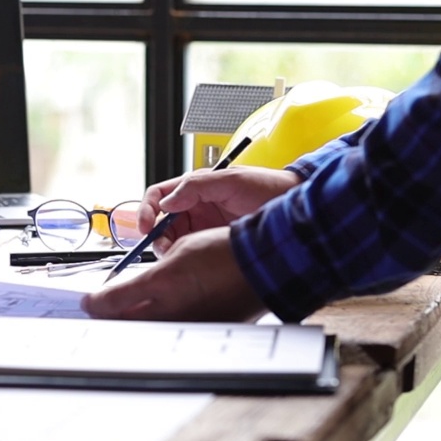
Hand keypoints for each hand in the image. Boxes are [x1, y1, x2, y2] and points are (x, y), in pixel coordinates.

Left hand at [82, 227, 265, 320]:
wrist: (264, 263)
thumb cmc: (223, 254)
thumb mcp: (175, 258)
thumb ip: (141, 283)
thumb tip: (110, 299)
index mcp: (163, 288)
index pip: (113, 305)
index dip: (95, 305)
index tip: (86, 304)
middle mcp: (173, 312)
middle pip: (127, 322)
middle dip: (110, 317)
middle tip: (99, 310)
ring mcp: (190, 324)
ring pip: (149, 328)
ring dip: (134, 321)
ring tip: (123, 313)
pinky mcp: (205, 329)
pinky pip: (172, 329)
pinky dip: (159, 324)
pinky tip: (156, 315)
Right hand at [138, 166, 301, 253]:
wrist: (296, 208)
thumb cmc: (269, 187)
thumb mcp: (231, 181)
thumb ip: (196, 187)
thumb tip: (167, 202)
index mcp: (195, 187)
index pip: (158, 196)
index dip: (146, 210)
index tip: (144, 226)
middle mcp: (195, 206)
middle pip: (160, 221)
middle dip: (155, 234)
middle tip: (163, 248)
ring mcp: (204, 225)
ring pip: (171, 238)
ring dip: (168, 247)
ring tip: (177, 255)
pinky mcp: (213, 242)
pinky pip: (189, 250)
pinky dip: (183, 256)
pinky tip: (191, 259)